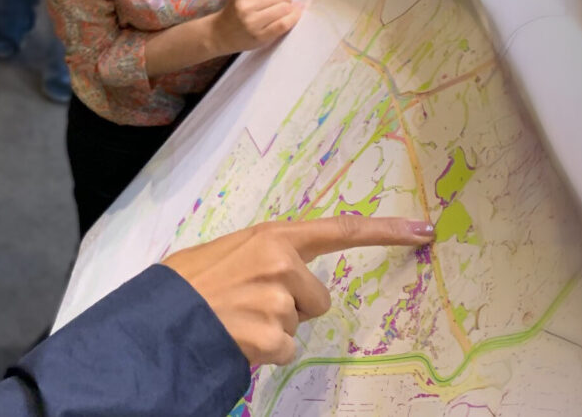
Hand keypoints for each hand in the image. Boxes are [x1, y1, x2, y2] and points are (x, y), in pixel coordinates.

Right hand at [163, 215, 434, 364]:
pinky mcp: (270, 335)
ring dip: (271, 329)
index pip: (341, 229)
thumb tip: (288, 269)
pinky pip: (284, 350)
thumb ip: (264, 254)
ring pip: (296, 325)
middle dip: (291, 306)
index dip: (386, 230)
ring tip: (234, 319)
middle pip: (316, 298)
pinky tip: (236, 338)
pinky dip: (263, 353)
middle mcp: (281, 262)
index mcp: (273, 236)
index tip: (424, 229)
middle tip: (249, 304)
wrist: (157, 315)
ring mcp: (277, 300)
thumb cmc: (187, 282)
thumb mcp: (228, 251)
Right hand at [212, 0, 301, 54]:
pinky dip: (293, 18)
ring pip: (285, 8)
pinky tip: (294, 15)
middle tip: (283, 0)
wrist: (222, 33)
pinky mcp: (259, 36)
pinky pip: (283, 24)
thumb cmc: (237, 6)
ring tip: (284, 8)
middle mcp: (245, 4)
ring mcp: (252, 21)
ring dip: (290, 7)